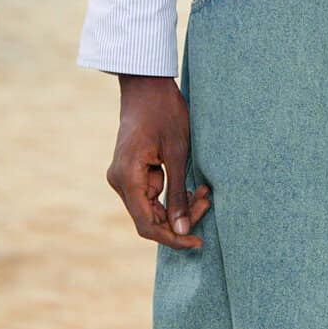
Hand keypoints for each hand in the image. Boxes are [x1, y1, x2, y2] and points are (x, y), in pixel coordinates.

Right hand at [107, 77, 209, 249]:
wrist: (146, 85)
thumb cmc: (164, 112)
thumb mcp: (178, 153)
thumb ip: (178, 194)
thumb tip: (182, 231)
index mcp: (127, 177)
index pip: (147, 225)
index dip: (172, 239)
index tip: (197, 243)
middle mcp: (119, 181)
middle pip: (150, 219)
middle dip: (181, 218)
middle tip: (208, 201)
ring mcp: (123, 177)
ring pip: (152, 208)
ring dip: (179, 206)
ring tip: (204, 191)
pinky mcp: (131, 172)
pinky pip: (152, 195)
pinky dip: (172, 194)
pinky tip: (192, 185)